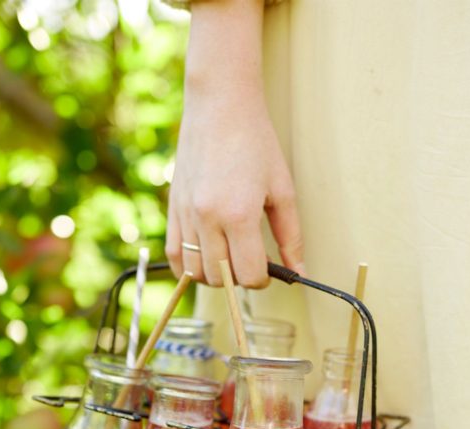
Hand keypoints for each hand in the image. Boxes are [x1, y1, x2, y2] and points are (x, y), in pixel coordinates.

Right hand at [165, 1, 302, 287]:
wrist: (219, 108)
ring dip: (214, 275)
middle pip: (222, 278)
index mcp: (239, 215)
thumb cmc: (255, 142)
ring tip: (229, 258)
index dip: (262, 279)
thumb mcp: (283, 189)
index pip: (248, 274)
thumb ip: (290, 235)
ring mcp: (186, 216)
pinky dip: (187, 268)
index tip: (269, 269)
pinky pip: (174, 256)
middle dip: (239, 278)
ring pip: (196, 272)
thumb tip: (298, 272)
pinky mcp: (172, 210)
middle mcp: (208, 219)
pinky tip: (203, 262)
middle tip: (251, 261)